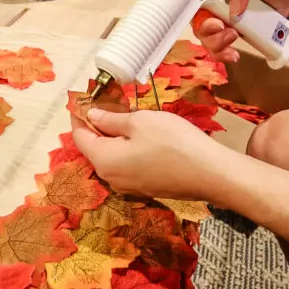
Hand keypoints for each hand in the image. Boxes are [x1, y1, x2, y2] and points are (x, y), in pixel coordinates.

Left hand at [71, 108, 223, 200]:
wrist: (210, 173)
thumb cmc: (173, 143)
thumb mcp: (140, 121)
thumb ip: (111, 120)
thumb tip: (92, 116)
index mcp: (104, 161)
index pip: (80, 137)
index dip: (78, 117)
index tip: (80, 100)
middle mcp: (112, 178)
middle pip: (95, 149)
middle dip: (95, 126)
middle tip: (103, 103)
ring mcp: (130, 186)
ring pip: (112, 158)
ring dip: (113, 138)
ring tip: (122, 116)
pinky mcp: (147, 187)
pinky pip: (128, 165)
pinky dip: (127, 149)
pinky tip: (139, 136)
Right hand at [195, 0, 288, 63]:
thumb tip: (233, 12)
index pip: (194, 4)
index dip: (199, 17)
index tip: (216, 23)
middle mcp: (214, 7)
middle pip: (198, 25)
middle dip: (210, 34)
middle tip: (231, 32)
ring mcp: (222, 22)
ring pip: (206, 40)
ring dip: (217, 45)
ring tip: (235, 38)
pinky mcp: (231, 35)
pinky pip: (220, 50)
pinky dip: (223, 55)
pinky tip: (234, 55)